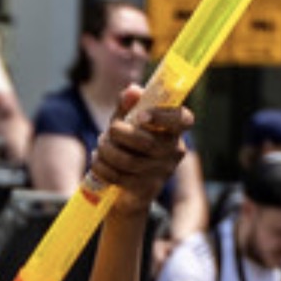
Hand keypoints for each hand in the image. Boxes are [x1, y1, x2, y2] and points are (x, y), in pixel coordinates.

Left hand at [89, 85, 192, 216]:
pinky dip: (101, 166)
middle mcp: (173, 152)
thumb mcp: (128, 123)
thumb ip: (129, 106)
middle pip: (146, 141)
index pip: (183, 120)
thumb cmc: (129, 146)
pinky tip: (97, 160)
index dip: (162, 116)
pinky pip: (117, 176)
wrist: (126, 190)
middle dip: (118, 133)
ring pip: (128, 160)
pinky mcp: (144, 190)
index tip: (140, 116)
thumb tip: (131, 91)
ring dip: (106, 150)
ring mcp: (160, 173)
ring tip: (101, 146)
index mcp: (174, 130)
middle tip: (108, 132)